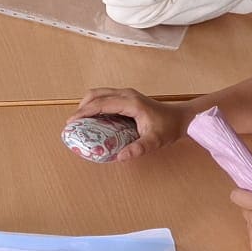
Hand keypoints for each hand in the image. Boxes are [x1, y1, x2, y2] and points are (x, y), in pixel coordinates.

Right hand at [69, 88, 186, 160]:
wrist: (180, 117)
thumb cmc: (168, 127)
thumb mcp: (155, 141)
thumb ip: (138, 148)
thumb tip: (120, 157)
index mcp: (131, 102)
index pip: (101, 103)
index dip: (84, 112)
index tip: (71, 122)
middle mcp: (126, 94)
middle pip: (96, 94)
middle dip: (81, 107)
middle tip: (72, 123)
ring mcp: (126, 94)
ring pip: (99, 93)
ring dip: (87, 104)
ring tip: (80, 121)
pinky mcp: (126, 97)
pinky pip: (105, 96)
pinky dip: (95, 104)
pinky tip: (93, 118)